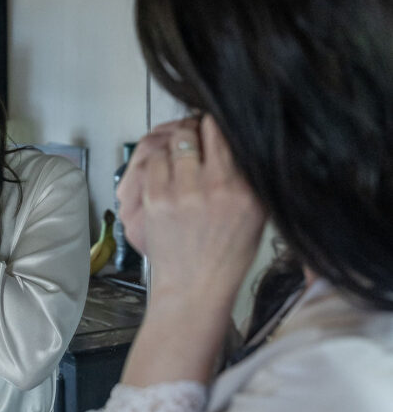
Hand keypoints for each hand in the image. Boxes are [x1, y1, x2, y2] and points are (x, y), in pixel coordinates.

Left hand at [118, 116, 265, 308]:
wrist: (194, 288)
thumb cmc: (226, 255)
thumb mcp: (256, 214)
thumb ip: (250, 176)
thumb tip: (239, 139)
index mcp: (246, 189)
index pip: (230, 132)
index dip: (219, 123)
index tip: (215, 124)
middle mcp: (216, 185)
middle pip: (201, 128)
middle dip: (196, 127)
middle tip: (195, 135)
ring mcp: (184, 190)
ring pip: (176, 141)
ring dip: (177, 143)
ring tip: (180, 155)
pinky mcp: (156, 198)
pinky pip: (155, 159)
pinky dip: (159, 161)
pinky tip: (166, 173)